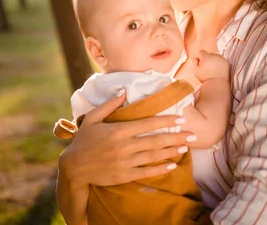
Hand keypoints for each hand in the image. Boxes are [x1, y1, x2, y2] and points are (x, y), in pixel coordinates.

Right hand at [58, 90, 197, 187]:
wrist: (74, 167)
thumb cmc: (83, 140)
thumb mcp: (93, 118)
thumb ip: (109, 105)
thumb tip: (123, 91)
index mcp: (118, 130)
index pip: (148, 124)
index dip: (166, 121)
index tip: (181, 118)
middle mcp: (124, 146)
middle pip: (156, 140)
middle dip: (176, 136)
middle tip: (192, 134)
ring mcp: (125, 162)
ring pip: (154, 156)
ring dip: (172, 151)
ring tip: (186, 147)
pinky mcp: (124, 175)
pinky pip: (146, 172)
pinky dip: (160, 168)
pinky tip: (172, 165)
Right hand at [192, 50, 229, 81]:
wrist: (217, 83)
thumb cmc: (205, 78)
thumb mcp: (195, 71)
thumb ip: (194, 62)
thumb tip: (196, 58)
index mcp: (205, 56)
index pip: (201, 52)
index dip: (200, 58)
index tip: (201, 64)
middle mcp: (213, 55)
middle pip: (209, 54)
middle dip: (207, 59)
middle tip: (207, 68)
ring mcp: (221, 58)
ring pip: (215, 57)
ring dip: (214, 60)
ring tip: (213, 70)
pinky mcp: (226, 62)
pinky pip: (221, 60)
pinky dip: (220, 63)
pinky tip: (218, 70)